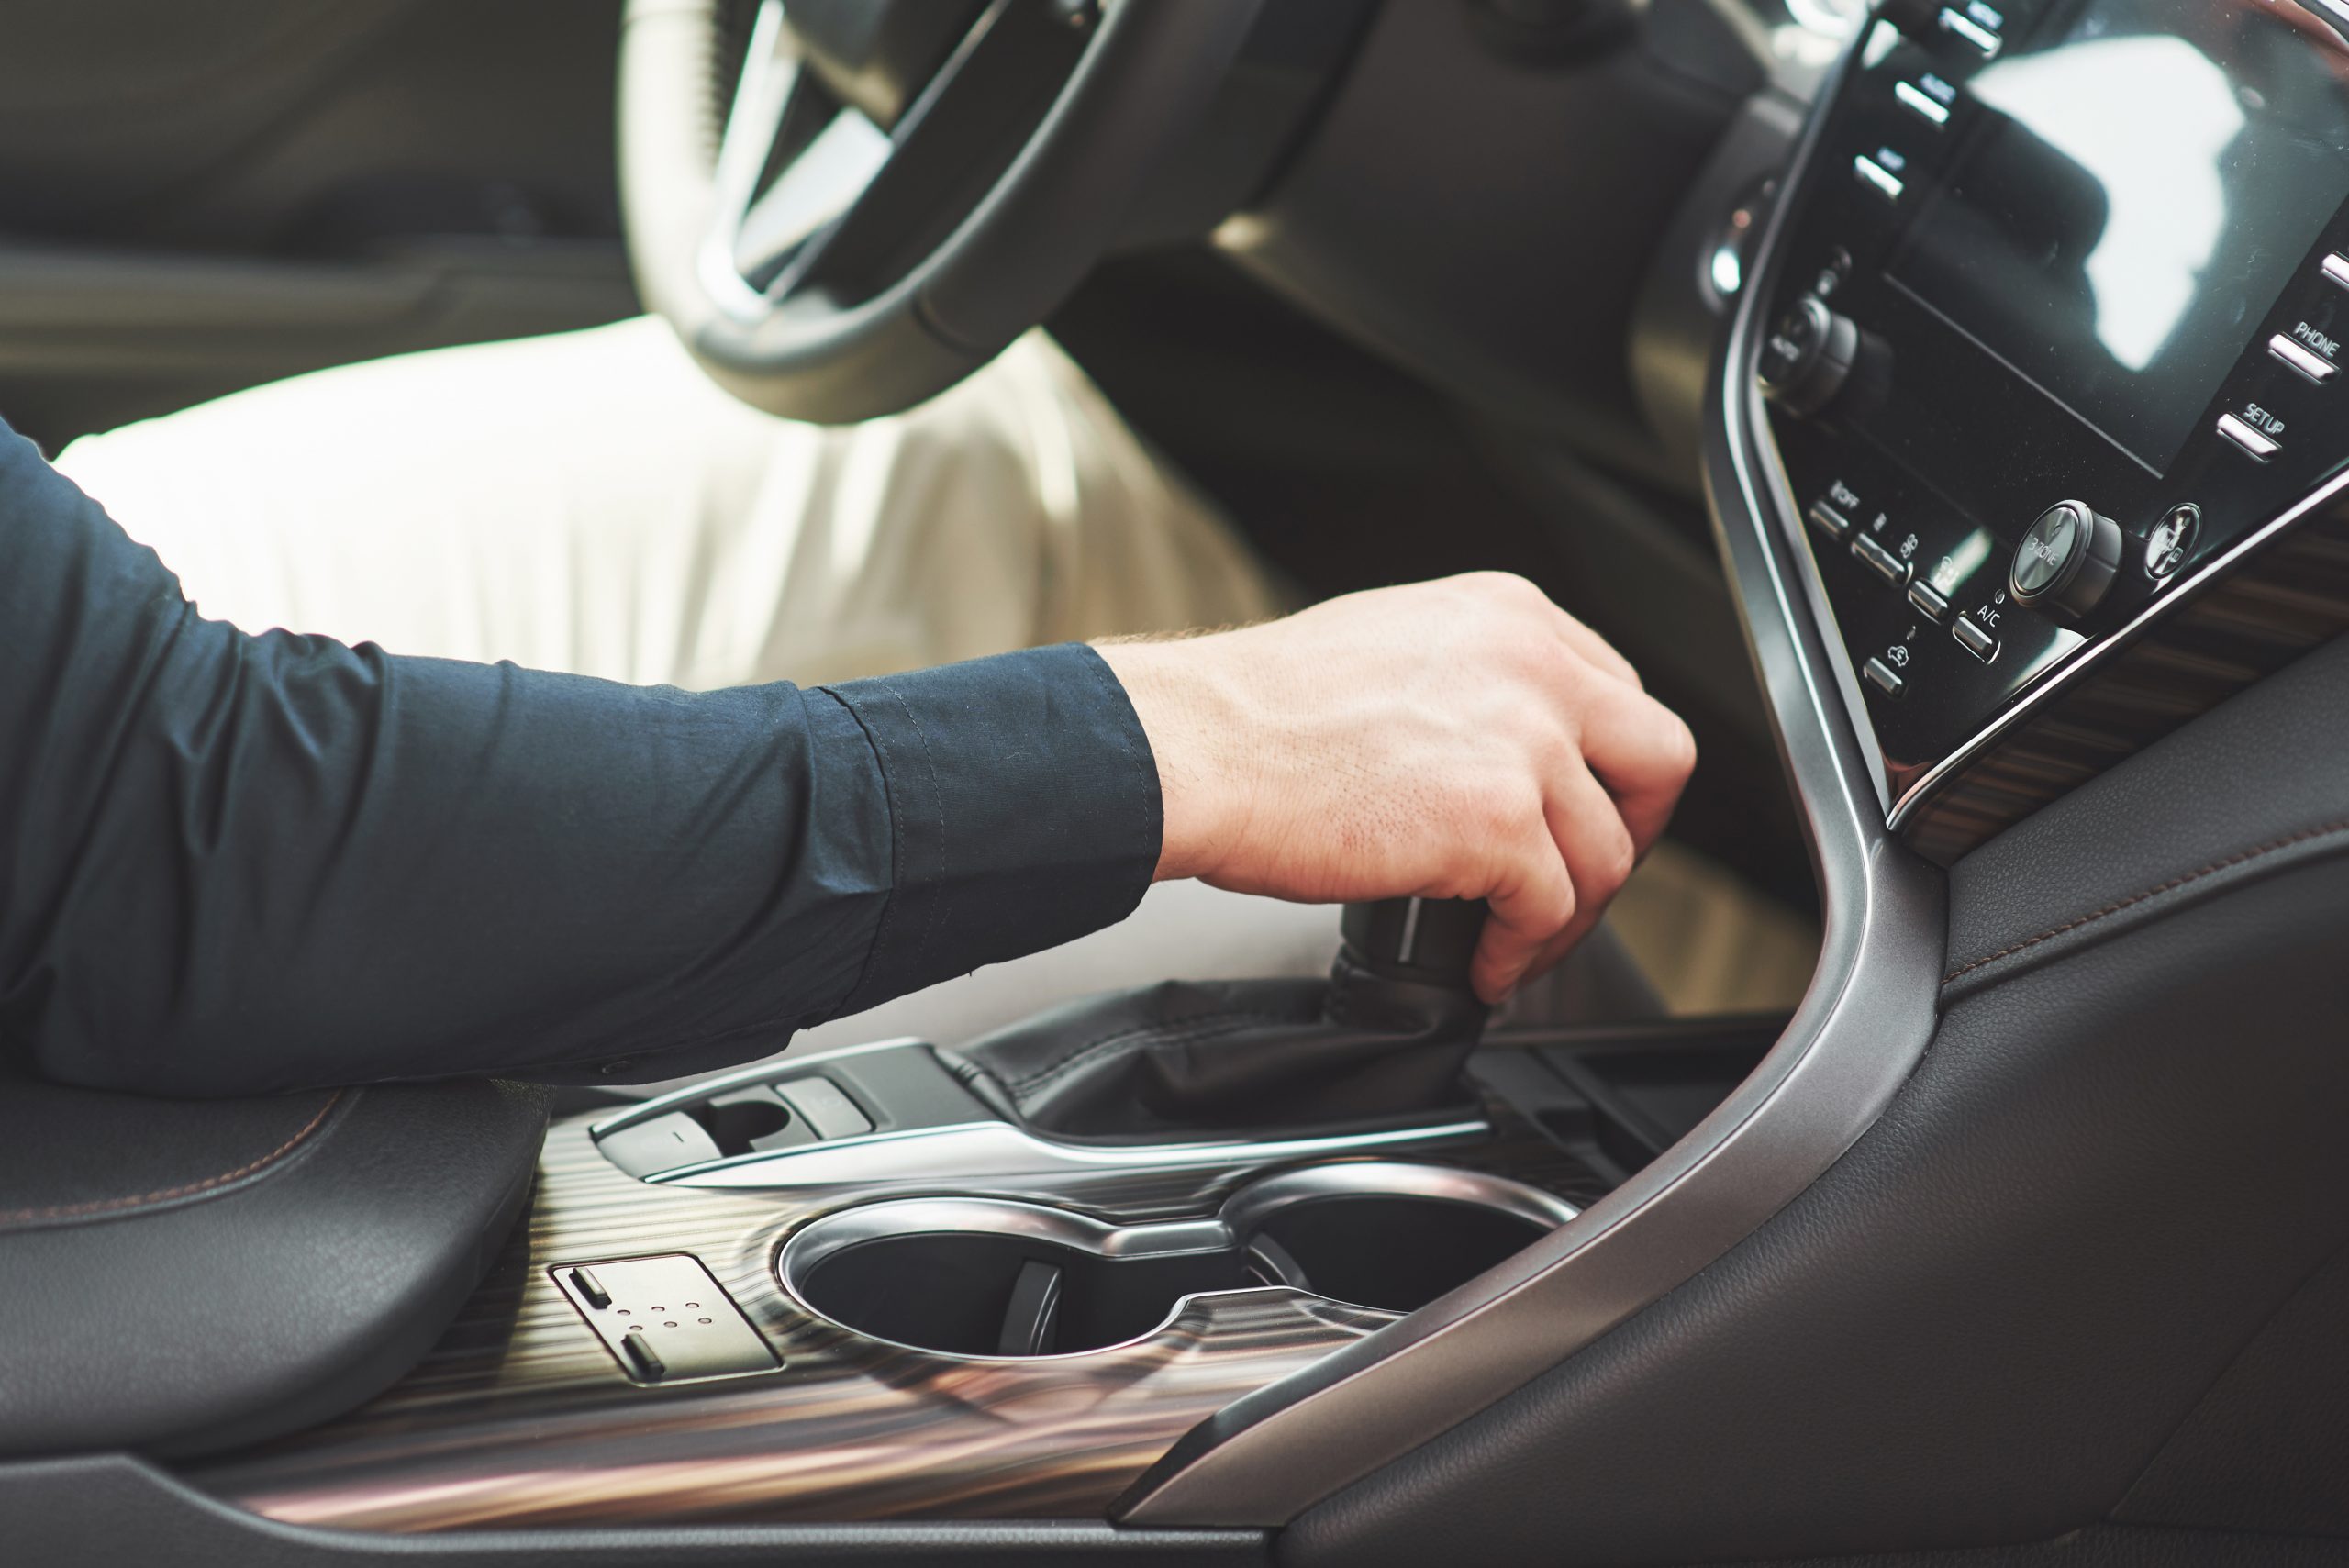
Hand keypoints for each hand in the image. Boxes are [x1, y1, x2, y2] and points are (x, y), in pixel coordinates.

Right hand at [1094, 573, 1695, 1002]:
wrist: (1194, 748)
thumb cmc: (1257, 713)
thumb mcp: (1395, 647)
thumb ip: (1473, 680)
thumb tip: (1503, 746)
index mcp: (1510, 616)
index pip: (1621, 693)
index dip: (1610, 771)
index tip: (1581, 813)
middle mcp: (1532, 665)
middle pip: (1658, 760)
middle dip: (1631, 834)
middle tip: (1582, 880)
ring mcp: (1523, 741)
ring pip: (1608, 853)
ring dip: (1566, 915)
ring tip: (1511, 941)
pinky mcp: (1498, 820)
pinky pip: (1551, 909)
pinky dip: (1520, 952)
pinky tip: (1480, 963)